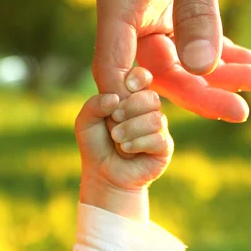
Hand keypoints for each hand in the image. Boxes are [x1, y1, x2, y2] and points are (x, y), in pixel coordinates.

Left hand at [75, 67, 172, 222]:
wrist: (103, 174)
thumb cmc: (96, 145)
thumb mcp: (85, 122)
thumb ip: (94, 105)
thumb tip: (114, 98)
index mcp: (131, 97)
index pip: (143, 76)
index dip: (138, 77)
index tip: (127, 86)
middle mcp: (148, 110)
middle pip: (151, 97)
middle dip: (130, 108)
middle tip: (114, 119)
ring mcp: (158, 128)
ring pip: (155, 118)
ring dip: (131, 129)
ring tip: (117, 139)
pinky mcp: (164, 147)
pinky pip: (158, 138)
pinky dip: (138, 143)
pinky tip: (127, 150)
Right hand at [94, 0, 250, 122]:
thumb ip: (196, 13)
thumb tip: (200, 68)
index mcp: (118, 0)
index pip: (112, 61)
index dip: (128, 97)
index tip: (153, 126)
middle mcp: (132, 18)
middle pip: (157, 72)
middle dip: (199, 92)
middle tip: (240, 112)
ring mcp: (155, 21)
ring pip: (182, 66)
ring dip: (219, 77)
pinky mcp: (178, 20)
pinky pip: (199, 49)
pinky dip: (225, 59)